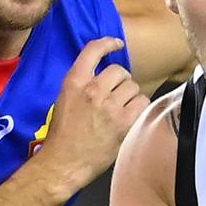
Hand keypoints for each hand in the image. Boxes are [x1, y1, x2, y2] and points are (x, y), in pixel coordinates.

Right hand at [37, 37, 149, 192]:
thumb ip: (84, 86)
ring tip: (120, 109)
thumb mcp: (65, 101)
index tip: (117, 44)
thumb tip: (107, 78)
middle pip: (120, 71)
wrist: (64, 163)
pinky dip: (139, 107)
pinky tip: (130, 116)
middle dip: (121, 82)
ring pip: (133, 86)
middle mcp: (93, 89)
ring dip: (130, 96)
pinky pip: (142, 102)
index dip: (108, 43)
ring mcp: (110, 105)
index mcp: (74, 82)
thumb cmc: (63, 135)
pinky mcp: (124, 120)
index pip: (93, 51)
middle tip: (116, 96)